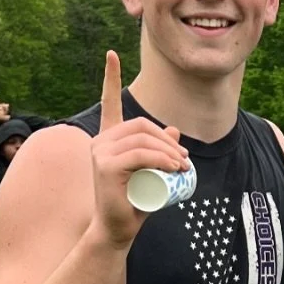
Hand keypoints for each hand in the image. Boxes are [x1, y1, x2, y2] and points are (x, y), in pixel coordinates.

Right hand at [91, 52, 191, 247]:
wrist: (118, 228)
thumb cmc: (136, 201)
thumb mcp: (154, 172)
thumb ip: (161, 151)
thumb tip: (173, 131)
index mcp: (109, 138)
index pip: (109, 102)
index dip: (110, 78)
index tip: (111, 54)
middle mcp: (100, 141)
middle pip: (141, 126)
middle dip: (167, 141)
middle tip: (184, 161)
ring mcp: (99, 152)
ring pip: (143, 140)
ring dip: (169, 152)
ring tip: (183, 168)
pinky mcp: (104, 165)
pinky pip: (139, 154)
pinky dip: (161, 159)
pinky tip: (174, 167)